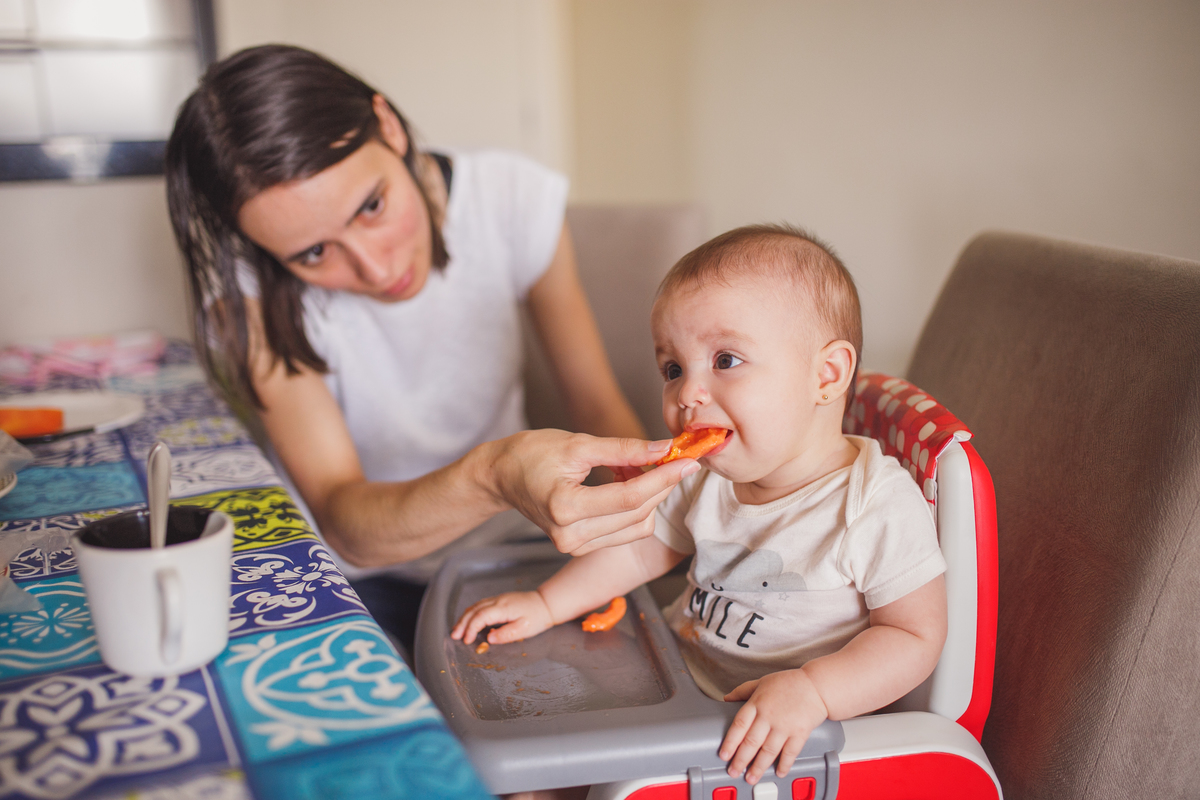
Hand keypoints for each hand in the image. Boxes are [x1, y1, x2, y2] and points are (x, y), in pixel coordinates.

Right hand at [451, 591, 555, 645]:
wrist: (545, 603)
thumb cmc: (537, 617)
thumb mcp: (525, 630)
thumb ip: (506, 634)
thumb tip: (489, 639)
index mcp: (503, 608)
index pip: (481, 617)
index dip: (471, 628)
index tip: (467, 640)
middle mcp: (498, 601)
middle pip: (474, 610)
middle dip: (462, 623)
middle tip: (454, 635)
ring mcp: (497, 598)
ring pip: (475, 606)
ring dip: (464, 617)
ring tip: (457, 630)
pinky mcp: (499, 600)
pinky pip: (480, 605)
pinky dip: (471, 613)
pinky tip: (468, 620)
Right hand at [485, 430, 699, 555]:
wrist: (502, 476)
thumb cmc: (532, 454)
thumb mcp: (578, 443)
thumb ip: (623, 449)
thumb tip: (662, 449)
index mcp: (566, 508)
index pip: (629, 498)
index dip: (663, 479)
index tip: (687, 461)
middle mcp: (570, 536)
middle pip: (637, 514)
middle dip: (660, 486)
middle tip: (668, 458)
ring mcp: (574, 546)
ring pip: (635, 527)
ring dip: (647, 497)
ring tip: (634, 468)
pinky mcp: (579, 548)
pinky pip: (623, 532)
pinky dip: (634, 508)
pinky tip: (624, 483)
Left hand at [720, 670, 829, 784]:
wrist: (816, 686)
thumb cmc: (789, 683)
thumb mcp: (762, 682)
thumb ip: (743, 691)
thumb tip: (726, 698)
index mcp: (757, 703)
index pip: (739, 725)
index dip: (730, 742)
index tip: (724, 754)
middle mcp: (769, 715)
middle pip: (751, 742)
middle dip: (741, 760)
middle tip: (734, 771)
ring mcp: (785, 725)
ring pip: (768, 751)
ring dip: (758, 766)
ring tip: (751, 777)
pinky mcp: (800, 733)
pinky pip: (790, 752)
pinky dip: (784, 764)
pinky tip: (779, 772)